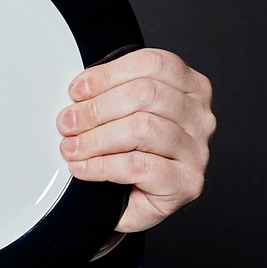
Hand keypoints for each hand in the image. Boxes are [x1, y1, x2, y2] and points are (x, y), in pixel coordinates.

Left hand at [57, 47, 214, 232]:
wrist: (132, 203)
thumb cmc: (129, 152)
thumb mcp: (123, 112)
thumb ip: (111, 93)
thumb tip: (79, 92)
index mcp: (190, 88)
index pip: (153, 64)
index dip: (108, 74)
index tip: (77, 91)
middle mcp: (199, 117)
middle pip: (145, 94)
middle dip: (96, 108)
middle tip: (67, 123)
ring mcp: (197, 151)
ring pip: (142, 128)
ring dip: (95, 138)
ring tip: (72, 147)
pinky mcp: (187, 183)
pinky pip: (139, 166)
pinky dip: (102, 165)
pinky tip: (84, 168)